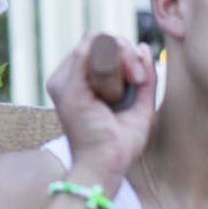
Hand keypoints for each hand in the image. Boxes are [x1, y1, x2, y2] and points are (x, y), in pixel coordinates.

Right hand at [46, 33, 154, 190]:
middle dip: (125, 50)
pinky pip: (87, 53)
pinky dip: (113, 60)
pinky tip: (127, 81)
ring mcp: (63, 81)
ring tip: (135, 81)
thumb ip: (143, 77)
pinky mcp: (69, 88)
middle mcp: (64, 77)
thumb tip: (144, 47)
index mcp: (77, 81)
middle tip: (140, 77)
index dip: (123, 50)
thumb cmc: (119, 144)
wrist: (105, 168)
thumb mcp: (138, 104)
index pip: (97, 45)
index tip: (141, 75)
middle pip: (96, 40)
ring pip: (94, 42)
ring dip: (122, 56)